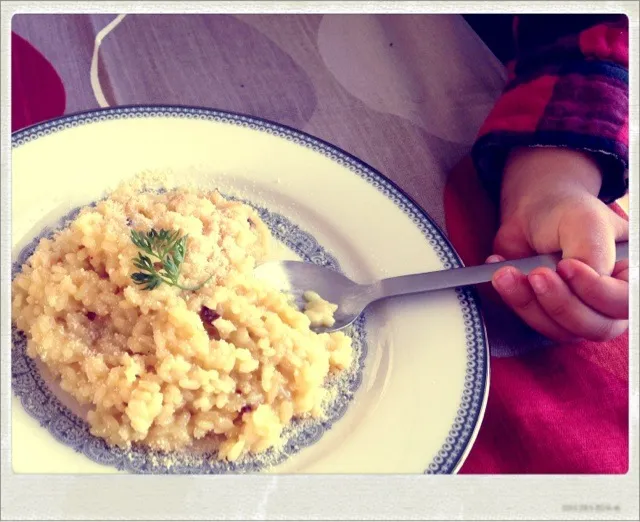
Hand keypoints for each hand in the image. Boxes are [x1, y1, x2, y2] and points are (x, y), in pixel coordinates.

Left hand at [488, 147, 628, 341]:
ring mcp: (579, 312)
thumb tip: (581, 283)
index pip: (624, 301)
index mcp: (630, 276)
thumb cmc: (566, 213)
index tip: (565, 266)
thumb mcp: (584, 222)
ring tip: (508, 273)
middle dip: (561, 303)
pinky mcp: (548, 316)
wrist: (533, 213)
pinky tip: (503, 274)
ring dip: (531, 304)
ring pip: (562, 330)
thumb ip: (591, 253)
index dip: (595, 291)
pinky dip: (515, 301)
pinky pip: (535, 323)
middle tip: (536, 274)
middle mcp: (609, 301)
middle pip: (596, 326)